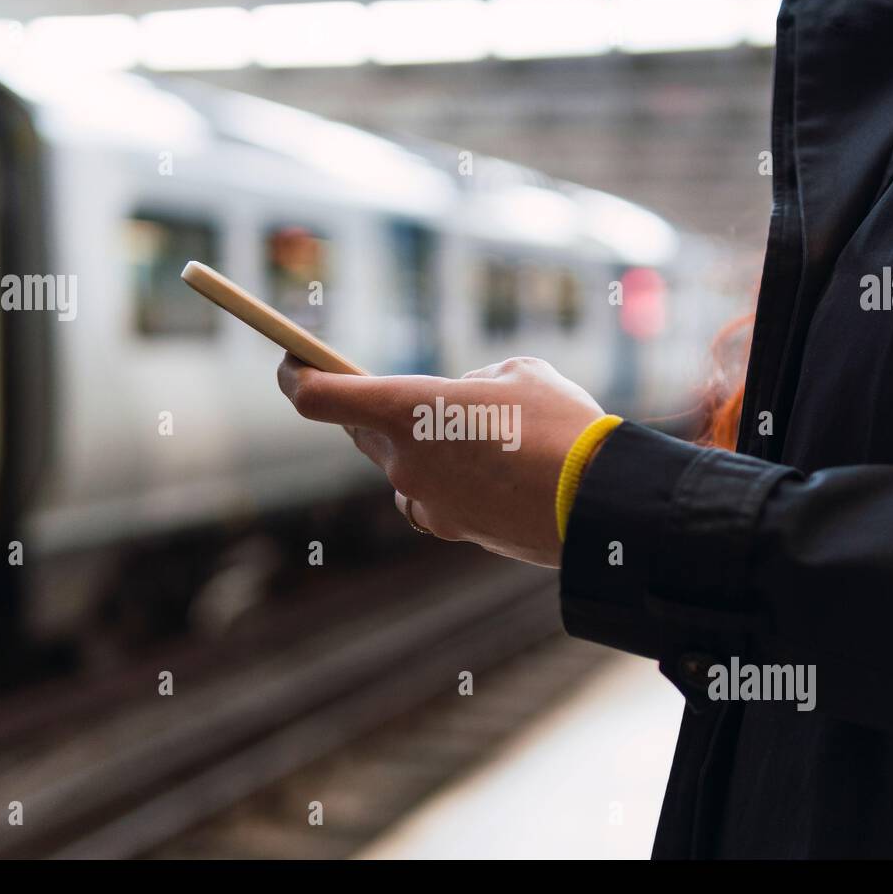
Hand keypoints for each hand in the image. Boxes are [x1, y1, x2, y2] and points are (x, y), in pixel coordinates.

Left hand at [277, 355, 604, 566]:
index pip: (317, 397)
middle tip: (398, 394)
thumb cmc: (562, 425)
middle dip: (373, 410)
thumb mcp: (518, 373)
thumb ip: (472, 383)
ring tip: (468, 435)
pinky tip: (489, 474)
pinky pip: (430, 499)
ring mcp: (424, 500)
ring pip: (399, 467)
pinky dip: (447, 483)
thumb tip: (462, 401)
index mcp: (407, 408)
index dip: (296, 376)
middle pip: (361, 431)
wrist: (599, 502)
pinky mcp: (449, 529)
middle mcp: (402, 459)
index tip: (293, 364)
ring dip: (416, 449)